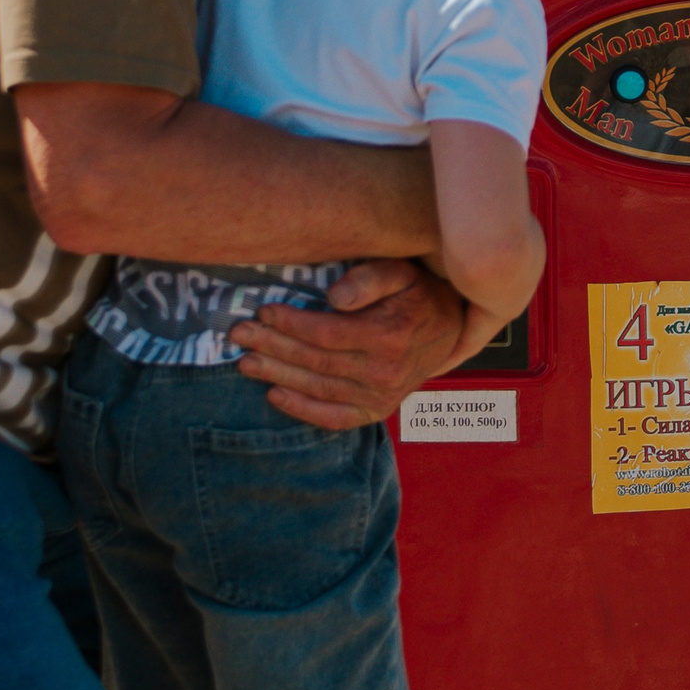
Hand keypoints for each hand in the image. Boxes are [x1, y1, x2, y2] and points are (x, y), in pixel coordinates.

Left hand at [228, 258, 467, 430]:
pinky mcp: (376, 411)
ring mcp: (379, 396)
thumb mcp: (401, 271)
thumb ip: (370, 278)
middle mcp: (383, 372)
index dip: (290, 323)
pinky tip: (275, 396)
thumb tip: (334, 297)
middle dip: (272, 346)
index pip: (325, 333)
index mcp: (387, 335)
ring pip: (317, 388)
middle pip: (314, 361)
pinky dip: (302, 410)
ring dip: (277, 375)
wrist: (451, 330)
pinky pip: (334, 418)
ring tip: (245, 362)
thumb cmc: (419, 292)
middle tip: (238, 335)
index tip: (262, 310)